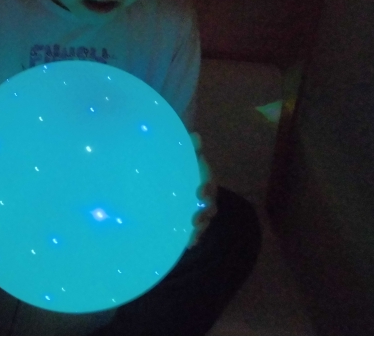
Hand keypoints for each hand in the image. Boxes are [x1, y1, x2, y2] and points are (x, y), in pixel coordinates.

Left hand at [187, 132, 217, 248]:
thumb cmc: (179, 160)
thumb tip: (195, 135)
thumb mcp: (184, 151)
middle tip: (195, 219)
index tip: (199, 193)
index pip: (209, 184)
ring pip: (204, 221)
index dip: (207, 189)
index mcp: (203, 179)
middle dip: (204, 214)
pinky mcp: (189, 218)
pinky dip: (193, 237)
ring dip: (199, 229)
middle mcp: (204, 196)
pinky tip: (187, 245)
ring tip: (192, 236)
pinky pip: (194, 230)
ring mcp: (198, 208)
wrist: (171, 170)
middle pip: (210, 207)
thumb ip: (190, 145)